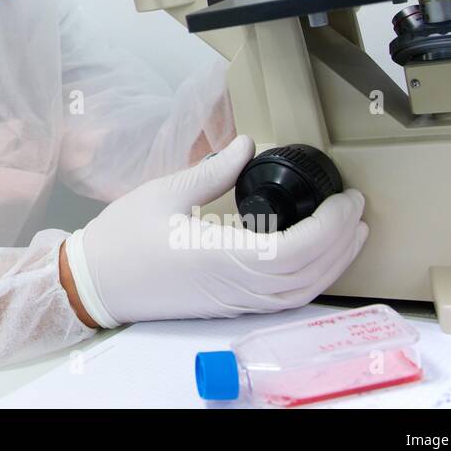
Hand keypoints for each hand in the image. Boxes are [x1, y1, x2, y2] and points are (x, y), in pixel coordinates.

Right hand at [64, 135, 367, 326]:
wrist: (94, 282)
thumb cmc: (122, 238)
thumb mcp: (164, 192)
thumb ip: (212, 172)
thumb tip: (246, 145)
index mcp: (219, 257)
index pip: (294, 252)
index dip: (329, 228)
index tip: (344, 200)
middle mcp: (234, 286)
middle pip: (308, 275)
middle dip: (342, 241)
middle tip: (356, 206)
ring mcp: (234, 301)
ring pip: (300, 292)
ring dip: (333, 263)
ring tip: (350, 231)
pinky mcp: (229, 304)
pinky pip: (284, 299)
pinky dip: (311, 279)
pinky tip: (317, 257)